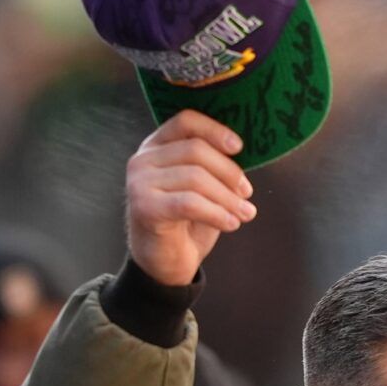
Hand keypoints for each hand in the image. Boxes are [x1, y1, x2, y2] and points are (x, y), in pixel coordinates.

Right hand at [124, 110, 254, 286]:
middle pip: (195, 150)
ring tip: (245, 213)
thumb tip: (242, 152)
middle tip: (247, 193)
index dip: (215, 130)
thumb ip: (213, 165)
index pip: (186, 121)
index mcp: (156, 146)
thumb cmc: (186, 222)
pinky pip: (190, 203)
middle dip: (229, 172)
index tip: (239, 148)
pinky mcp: (144, 207)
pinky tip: (231, 224)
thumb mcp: (201, 187)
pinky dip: (217, 213)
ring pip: (196, 178)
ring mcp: (139, 182)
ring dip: (228, 198)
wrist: (164, 263)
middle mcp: (143, 159)